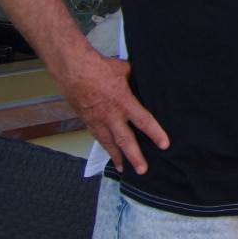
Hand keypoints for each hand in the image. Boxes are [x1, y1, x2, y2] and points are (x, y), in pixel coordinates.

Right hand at [55, 50, 168, 175]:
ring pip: (108, 143)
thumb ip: (135, 78)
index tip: (164, 145)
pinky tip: (108, 151)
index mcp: (123, 102)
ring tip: (124, 168)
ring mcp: (97, 120)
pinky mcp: (86, 120)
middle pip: (125, 140)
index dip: (155, 134)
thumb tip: (143, 78)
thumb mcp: (124, 70)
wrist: (73, 70)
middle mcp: (110, 115)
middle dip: (135, 157)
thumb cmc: (97, 68)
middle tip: (142, 170)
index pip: (143, 121)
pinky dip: (103, 146)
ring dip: (117, 157)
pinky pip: (97, 136)